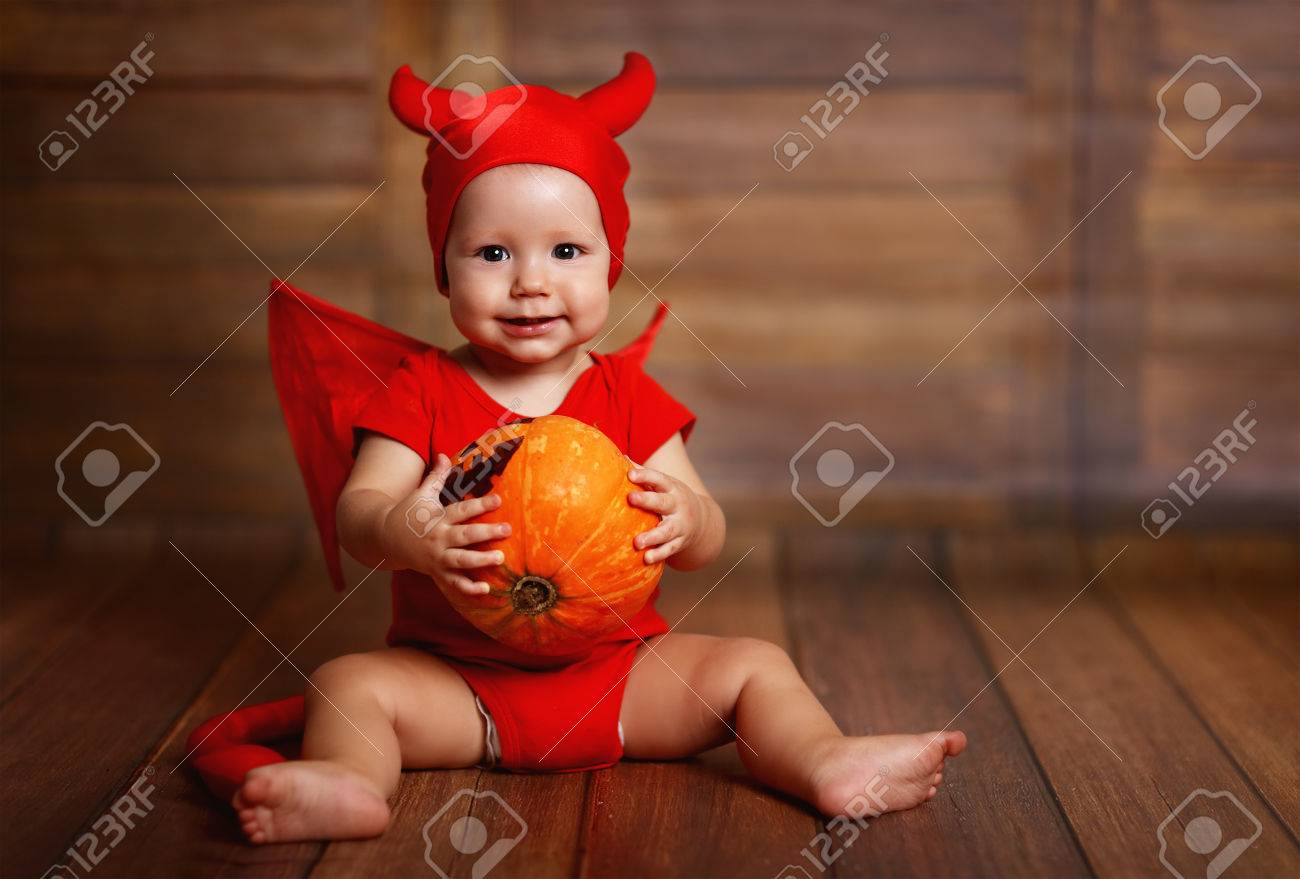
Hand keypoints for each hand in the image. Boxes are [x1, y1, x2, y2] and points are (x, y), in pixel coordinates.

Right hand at [382, 452, 512, 595]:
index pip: (461, 510)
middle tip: (507, 529)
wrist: (384, 538)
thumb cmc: (408, 513)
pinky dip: (468, 588)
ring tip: (501, 558)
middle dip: (486, 532)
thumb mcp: (421, 494)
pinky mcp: (436, 573)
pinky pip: (453, 583)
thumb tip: (444, 454)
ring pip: (461, 561)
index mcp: (437, 518)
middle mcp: (438, 538)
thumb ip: (436, 476)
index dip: (480, 505)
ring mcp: (437, 558)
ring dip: (480, 560)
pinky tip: (486, 590)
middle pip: (464, 536)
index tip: (499, 501)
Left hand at [627, 467, 703, 564]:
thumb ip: (645, 475)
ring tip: (637, 542)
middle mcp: (678, 506)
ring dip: (652, 536)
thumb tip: (622, 457)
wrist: (702, 521)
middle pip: (663, 502)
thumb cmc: (671, 498)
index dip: (645, 475)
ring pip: (667, 530)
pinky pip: (669, 549)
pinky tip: (646, 559)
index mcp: (672, 488)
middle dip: (647, 500)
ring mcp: (680, 525)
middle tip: (631, 498)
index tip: (630, 474)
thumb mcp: (664, 484)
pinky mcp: (680, 542)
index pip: (659, 479)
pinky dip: (659, 554)